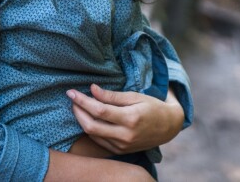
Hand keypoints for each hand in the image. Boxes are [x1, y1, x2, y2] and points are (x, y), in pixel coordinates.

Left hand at [66, 84, 183, 154]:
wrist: (168, 127)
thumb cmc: (151, 107)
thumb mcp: (134, 96)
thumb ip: (112, 95)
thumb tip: (92, 89)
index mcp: (130, 119)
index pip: (99, 111)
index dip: (82, 101)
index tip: (71, 91)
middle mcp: (125, 136)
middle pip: (91, 126)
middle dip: (77, 111)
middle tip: (72, 98)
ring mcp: (123, 146)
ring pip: (93, 135)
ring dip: (81, 120)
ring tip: (78, 106)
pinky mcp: (121, 151)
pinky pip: (99, 142)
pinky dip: (90, 130)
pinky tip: (87, 118)